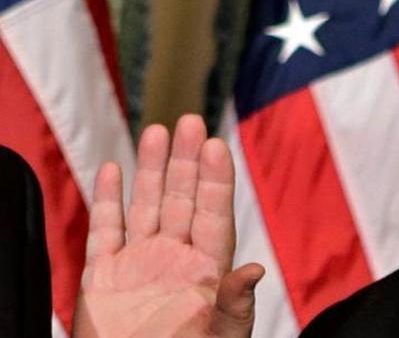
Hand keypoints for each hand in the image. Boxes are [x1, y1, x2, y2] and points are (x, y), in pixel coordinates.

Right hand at [73, 115, 263, 337]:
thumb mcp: (221, 335)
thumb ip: (234, 303)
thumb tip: (255, 271)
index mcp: (207, 268)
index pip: (214, 214)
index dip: (215, 180)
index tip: (216, 146)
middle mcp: (174, 258)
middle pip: (181, 199)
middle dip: (184, 162)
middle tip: (190, 121)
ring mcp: (139, 263)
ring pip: (145, 206)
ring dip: (149, 170)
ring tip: (156, 131)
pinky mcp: (104, 277)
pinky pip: (106, 230)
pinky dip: (107, 200)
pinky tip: (112, 170)